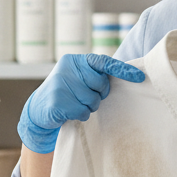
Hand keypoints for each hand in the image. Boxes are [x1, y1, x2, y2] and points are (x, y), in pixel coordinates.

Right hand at [17, 53, 144, 152]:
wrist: (38, 110)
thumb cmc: (66, 93)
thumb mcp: (78, 78)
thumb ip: (95, 74)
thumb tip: (127, 75)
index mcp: (75, 60)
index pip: (103, 62)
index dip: (122, 70)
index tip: (139, 78)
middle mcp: (67, 68)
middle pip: (100, 84)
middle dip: (99, 94)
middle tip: (86, 96)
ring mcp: (61, 84)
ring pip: (93, 100)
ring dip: (88, 107)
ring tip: (75, 104)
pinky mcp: (57, 102)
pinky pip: (83, 112)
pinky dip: (81, 115)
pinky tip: (70, 112)